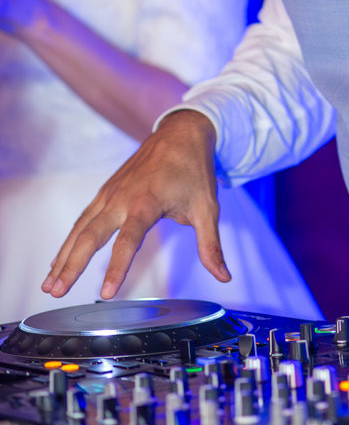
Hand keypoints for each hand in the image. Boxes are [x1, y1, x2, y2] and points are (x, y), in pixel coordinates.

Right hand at [43, 110, 227, 298]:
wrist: (182, 131)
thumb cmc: (194, 169)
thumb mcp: (207, 207)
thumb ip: (211, 245)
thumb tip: (224, 276)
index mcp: (147, 201)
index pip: (128, 240)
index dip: (116, 268)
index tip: (106, 294)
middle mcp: (123, 197)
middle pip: (92, 235)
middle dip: (71, 264)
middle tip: (55, 291)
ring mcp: (111, 192)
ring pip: (81, 227)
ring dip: (63, 255)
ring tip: (49, 284)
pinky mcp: (107, 190)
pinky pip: (84, 218)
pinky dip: (70, 239)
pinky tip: (59, 259)